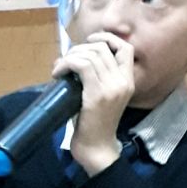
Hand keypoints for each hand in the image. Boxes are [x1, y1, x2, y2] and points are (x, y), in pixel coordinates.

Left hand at [51, 32, 134, 175]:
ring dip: (70, 56)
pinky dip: (66, 63)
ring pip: (91, 54)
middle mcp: (123, 82)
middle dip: (80, 48)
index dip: (107, 38)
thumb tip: (76, 57)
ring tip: (60, 68)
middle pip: (103, 47)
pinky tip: (57, 73)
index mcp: (128, 81)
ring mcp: (112, 87)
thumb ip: (96, 78)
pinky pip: (81, 65)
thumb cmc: (95, 124)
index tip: (89, 42)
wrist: (96, 148)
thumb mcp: (101, 96)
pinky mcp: (97, 94)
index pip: (125, 48)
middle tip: (66, 60)